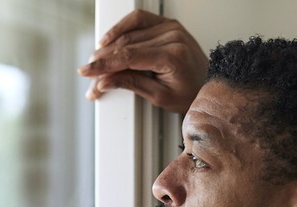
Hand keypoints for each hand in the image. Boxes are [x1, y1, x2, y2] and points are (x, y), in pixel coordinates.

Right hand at [78, 9, 207, 114]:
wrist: (208, 84)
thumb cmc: (190, 93)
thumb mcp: (160, 97)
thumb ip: (131, 85)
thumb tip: (105, 81)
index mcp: (172, 56)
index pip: (129, 56)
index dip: (104, 64)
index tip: (88, 71)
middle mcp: (172, 37)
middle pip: (126, 44)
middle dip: (104, 60)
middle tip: (90, 74)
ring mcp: (170, 28)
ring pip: (129, 31)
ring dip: (109, 44)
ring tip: (97, 58)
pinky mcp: (168, 24)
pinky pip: (139, 19)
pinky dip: (122, 27)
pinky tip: (110, 38)